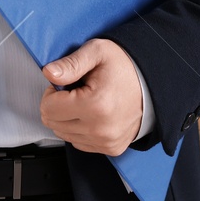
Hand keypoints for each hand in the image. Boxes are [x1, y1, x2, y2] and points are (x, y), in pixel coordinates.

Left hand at [39, 38, 143, 155]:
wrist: (151, 83)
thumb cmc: (123, 66)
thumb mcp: (96, 52)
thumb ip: (70, 63)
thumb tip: (49, 73)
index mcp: (96, 104)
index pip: (48, 108)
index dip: (51, 92)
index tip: (64, 84)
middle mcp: (101, 129)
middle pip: (53, 124)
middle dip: (57, 105)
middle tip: (75, 91)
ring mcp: (107, 142)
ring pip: (63, 134)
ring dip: (67, 118)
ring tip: (85, 101)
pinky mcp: (110, 148)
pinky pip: (78, 142)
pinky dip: (78, 128)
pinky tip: (91, 114)